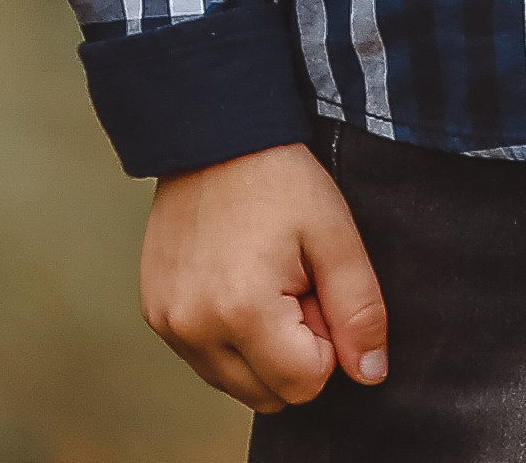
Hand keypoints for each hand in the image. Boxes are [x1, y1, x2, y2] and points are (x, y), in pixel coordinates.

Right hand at [140, 140, 388, 414]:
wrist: (214, 132)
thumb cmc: (277, 177)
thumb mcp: (335, 235)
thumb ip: (359, 311)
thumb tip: (371, 374)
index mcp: (243, 313)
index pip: (305, 384)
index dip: (325, 339)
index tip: (313, 284)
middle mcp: (194, 329)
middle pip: (268, 394)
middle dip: (292, 349)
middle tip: (291, 280)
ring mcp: (168, 325)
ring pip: (235, 383)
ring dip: (259, 347)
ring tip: (262, 277)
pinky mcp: (155, 314)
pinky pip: (204, 359)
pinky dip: (228, 335)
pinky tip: (235, 279)